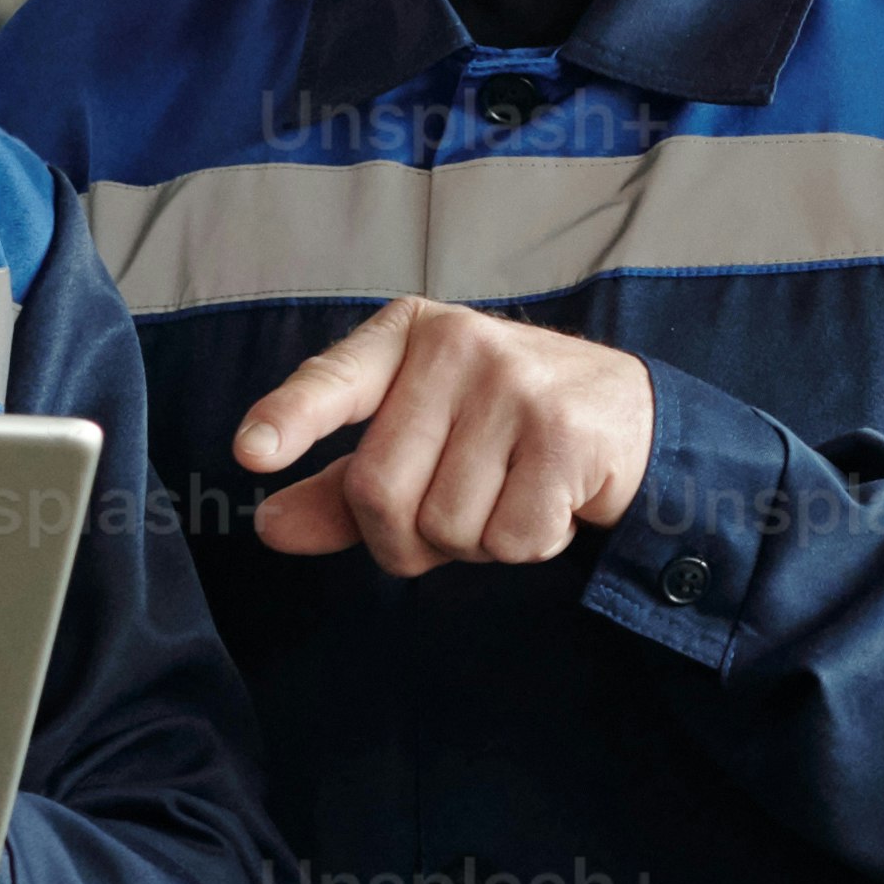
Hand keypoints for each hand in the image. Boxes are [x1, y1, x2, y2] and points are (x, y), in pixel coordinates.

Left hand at [232, 297, 656, 575]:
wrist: (630, 416)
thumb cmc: (505, 432)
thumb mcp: (419, 442)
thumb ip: (341, 488)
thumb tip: (270, 527)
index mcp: (409, 337)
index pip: (335, 380)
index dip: (292, 419)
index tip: (252, 451)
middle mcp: (458, 346)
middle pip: (380, 493)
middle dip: (406, 539)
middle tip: (452, 517)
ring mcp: (515, 384)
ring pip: (447, 527)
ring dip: (477, 544)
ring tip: (511, 496)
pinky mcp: (566, 432)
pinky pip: (510, 539)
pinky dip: (529, 546)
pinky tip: (551, 503)